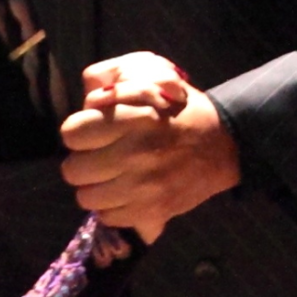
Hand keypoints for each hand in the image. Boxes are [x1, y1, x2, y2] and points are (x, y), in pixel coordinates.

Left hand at [60, 53, 241, 241]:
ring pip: (86, 197)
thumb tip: (86, 99)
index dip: (78, 132)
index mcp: (132, 117)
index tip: (91, 132)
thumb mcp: (150, 79)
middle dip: (82, 161)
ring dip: (95, 187)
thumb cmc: (180, 110)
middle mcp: (134, 154)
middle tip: (99, 157)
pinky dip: (112, 207)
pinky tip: (125, 193)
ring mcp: (142, 187)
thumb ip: (111, 81)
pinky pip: (108, 217)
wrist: (224, 145)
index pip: (72, 133)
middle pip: (73, 170)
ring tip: (111, 177)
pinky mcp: (151, 212)